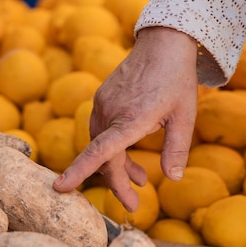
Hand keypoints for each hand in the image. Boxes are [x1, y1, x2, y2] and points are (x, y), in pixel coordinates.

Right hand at [53, 27, 198, 211]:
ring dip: (117, 166)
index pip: (99, 151)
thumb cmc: (177, 79)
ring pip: (102, 145)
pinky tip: (130, 153)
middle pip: (103, 158)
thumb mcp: (185, 117)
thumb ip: (176, 149)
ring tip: (140, 180)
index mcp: (130, 119)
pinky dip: (113, 147)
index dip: (80, 171)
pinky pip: (102, 130)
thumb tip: (172, 179)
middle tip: (133, 204)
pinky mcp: (103, 98)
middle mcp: (110, 112)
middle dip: (116, 184)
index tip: (61, 187)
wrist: (164, 42)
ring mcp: (103, 104)